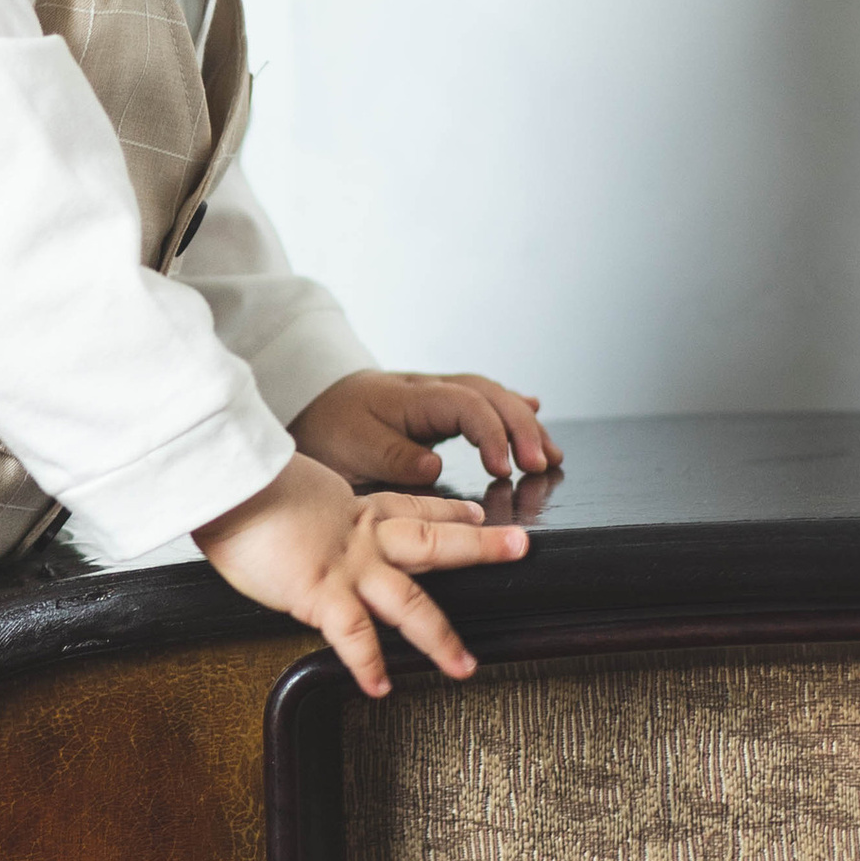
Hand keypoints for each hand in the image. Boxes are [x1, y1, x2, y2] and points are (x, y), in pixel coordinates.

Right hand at [194, 452, 529, 697]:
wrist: (222, 481)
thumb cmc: (238, 483)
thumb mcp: (282, 486)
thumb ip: (299, 506)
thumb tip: (286, 515)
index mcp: (352, 507)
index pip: (411, 505)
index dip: (448, 508)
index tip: (473, 511)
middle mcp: (360, 535)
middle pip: (434, 539)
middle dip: (481, 545)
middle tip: (520, 547)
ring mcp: (346, 565)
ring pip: (410, 598)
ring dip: (441, 635)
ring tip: (464, 665)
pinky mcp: (320, 591)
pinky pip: (354, 635)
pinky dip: (368, 664)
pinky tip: (381, 687)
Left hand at [292, 366, 558, 493]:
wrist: (309, 401)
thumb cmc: (329, 426)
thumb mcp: (350, 447)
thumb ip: (393, 456)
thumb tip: (435, 465)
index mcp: (411, 398)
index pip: (467, 406)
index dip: (492, 435)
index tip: (504, 470)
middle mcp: (431, 390)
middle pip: (490, 396)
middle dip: (522, 429)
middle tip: (542, 465)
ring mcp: (437, 395)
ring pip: (492, 397)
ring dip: (525, 423)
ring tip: (551, 455)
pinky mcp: (438, 407)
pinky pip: (482, 400)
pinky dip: (510, 409)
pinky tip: (534, 411)